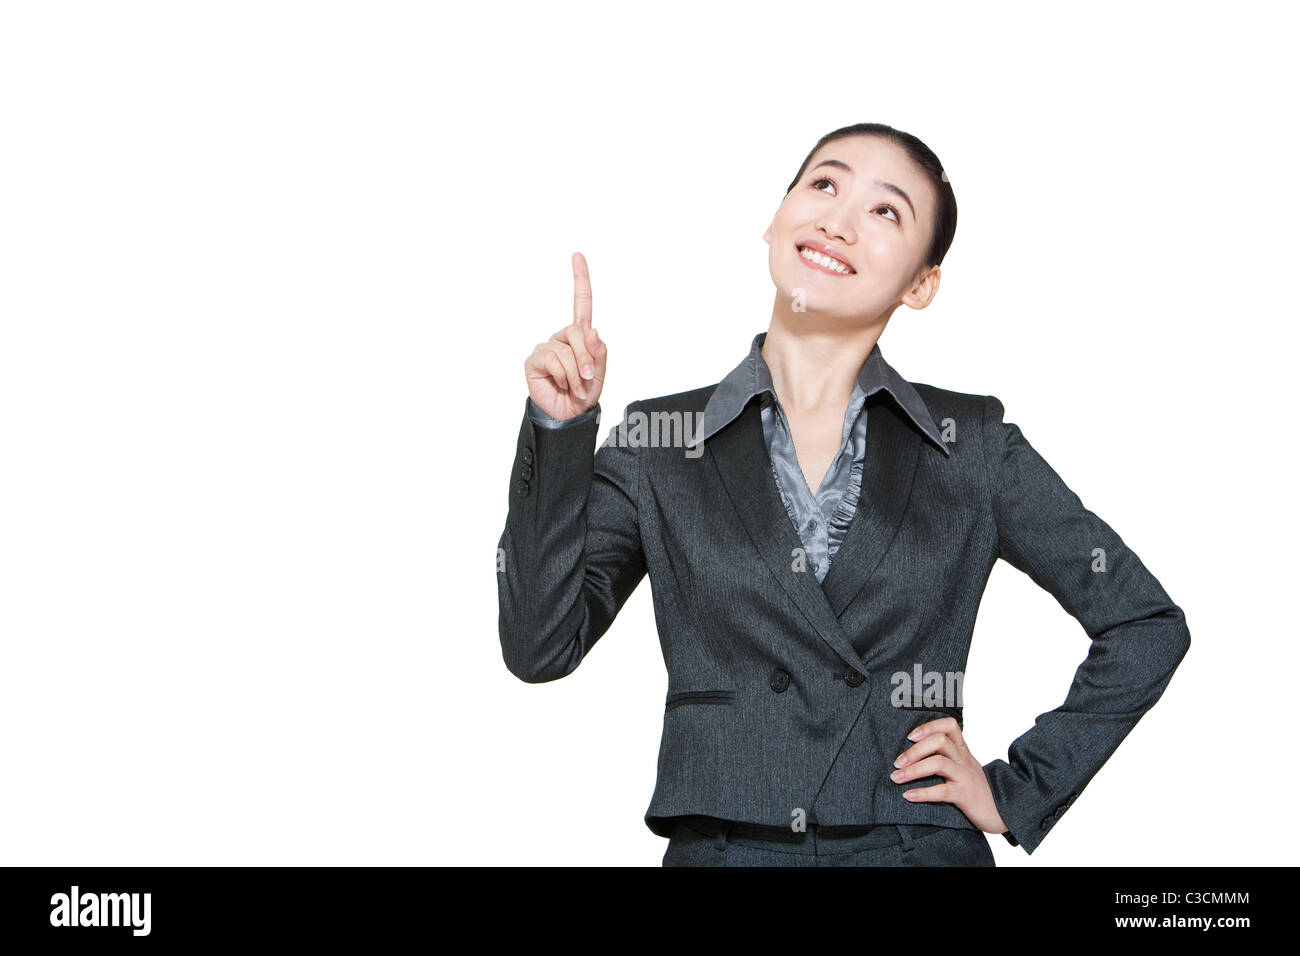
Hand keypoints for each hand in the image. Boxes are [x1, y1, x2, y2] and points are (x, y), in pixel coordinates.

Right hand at [524, 251, 606, 420]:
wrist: (567, 416)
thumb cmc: (583, 394)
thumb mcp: (599, 375)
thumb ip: (598, 354)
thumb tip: (593, 331)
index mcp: (580, 336)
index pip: (581, 304)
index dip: (580, 279)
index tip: (577, 255)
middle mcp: (562, 337)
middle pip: (578, 331)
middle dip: (588, 358)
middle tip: (589, 380)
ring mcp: (547, 347)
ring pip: (567, 350)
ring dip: (577, 373)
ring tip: (576, 388)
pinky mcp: (535, 359)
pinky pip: (554, 360)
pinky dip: (564, 376)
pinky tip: (562, 385)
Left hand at [889, 716, 1008, 836]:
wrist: (1001, 813)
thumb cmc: (976, 790)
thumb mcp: (963, 768)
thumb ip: (946, 757)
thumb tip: (912, 754)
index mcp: (962, 751)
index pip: (949, 726)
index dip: (929, 727)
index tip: (910, 736)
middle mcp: (964, 760)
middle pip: (940, 741)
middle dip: (915, 750)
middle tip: (897, 763)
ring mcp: (965, 776)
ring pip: (938, 763)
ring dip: (913, 770)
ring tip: (896, 778)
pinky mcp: (965, 795)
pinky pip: (942, 791)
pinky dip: (922, 793)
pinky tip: (908, 796)